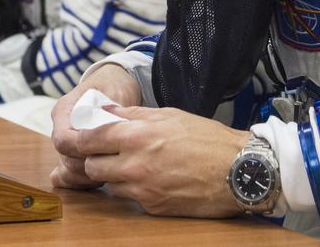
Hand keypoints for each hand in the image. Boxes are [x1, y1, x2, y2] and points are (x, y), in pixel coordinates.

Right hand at [50, 63, 141, 189]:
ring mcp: (66, 142)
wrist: (113, 84)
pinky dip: (85, 181)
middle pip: (65, 158)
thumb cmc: (114, 86)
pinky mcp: (73, 154)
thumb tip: (114, 128)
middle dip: (88, 166)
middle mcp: (60, 128)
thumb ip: (112, 111)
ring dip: (88, 175)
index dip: (80, 150)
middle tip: (114, 163)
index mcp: (64, 110)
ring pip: (68, 170)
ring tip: (111, 170)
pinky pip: (71, 175)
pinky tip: (101, 179)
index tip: (102, 150)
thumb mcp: (116, 92)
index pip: (62, 140)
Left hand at [76, 105, 248, 217]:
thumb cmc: (208, 139)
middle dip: (95, 158)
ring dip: (114, 174)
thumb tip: (104, 112)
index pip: (88, 138)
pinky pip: (130, 198)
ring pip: (108, 183)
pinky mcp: (152, 207)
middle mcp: (135, 165)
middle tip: (108, 150)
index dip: (81, 137)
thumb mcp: (169, 115)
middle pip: (91, 165)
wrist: (239, 172)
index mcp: (138, 136)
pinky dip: (134, 188)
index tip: (82, 135)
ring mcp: (142, 190)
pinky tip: (152, 177)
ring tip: (134, 163)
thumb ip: (132, 115)